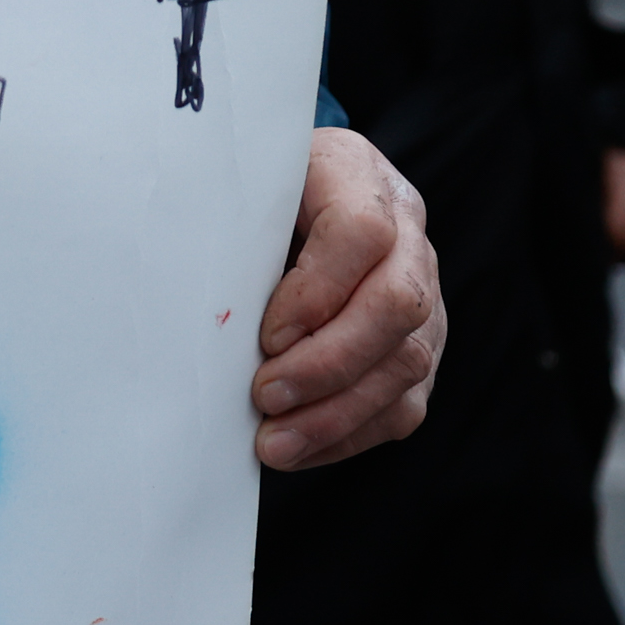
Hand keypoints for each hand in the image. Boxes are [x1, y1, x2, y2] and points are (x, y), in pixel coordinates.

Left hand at [251, 127, 444, 470]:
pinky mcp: (423, 347)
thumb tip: (198, 298)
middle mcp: (409, 237)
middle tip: (264, 397)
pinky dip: (350, 433)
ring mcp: (427, 295)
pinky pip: (404, 401)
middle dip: (327, 363)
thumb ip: (229, 221)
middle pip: (396, 305)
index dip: (316, 290)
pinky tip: (301, 448)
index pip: (360, 232)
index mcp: (359, 176)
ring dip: (337, 413)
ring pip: (407, 361)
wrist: (303, 193)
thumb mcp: (240, 183)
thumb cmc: (256, 191)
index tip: (265, 333)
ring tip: (274, 444)